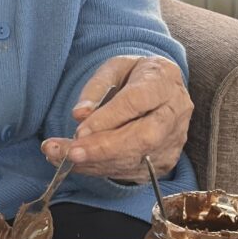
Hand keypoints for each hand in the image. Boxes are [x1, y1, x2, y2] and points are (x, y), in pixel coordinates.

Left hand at [41, 56, 191, 182]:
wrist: (162, 89)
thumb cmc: (135, 76)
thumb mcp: (114, 67)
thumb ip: (96, 87)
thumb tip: (80, 114)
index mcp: (163, 81)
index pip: (136, 102)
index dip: (108, 118)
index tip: (80, 130)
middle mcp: (175, 113)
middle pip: (142, 137)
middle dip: (103, 149)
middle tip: (71, 153)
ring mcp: (173, 140)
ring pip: (136, 158)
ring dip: (96, 162)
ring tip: (62, 157)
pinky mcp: (165, 160)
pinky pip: (132, 171)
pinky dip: (101, 169)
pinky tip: (79, 163)